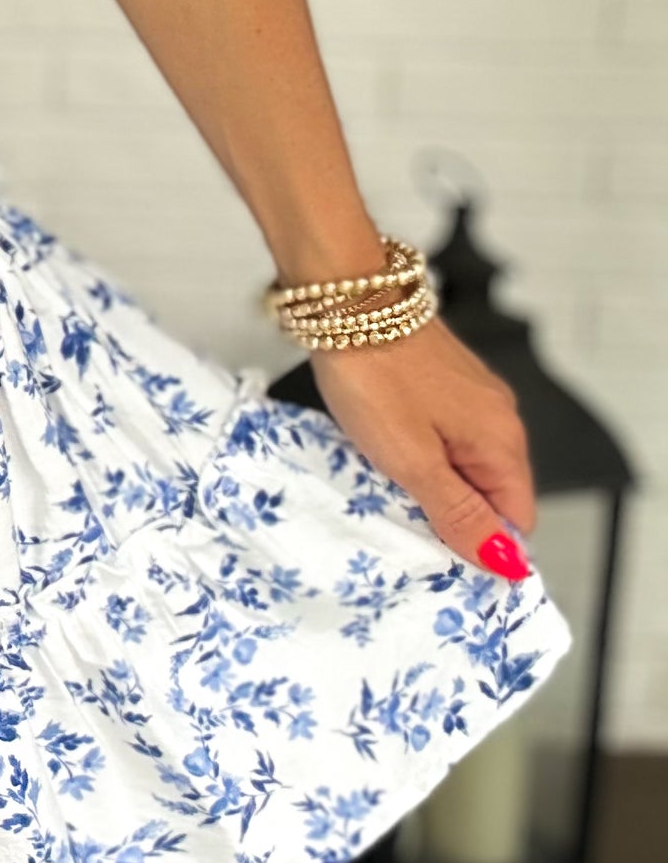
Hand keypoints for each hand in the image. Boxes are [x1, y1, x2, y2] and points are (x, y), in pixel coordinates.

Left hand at [309, 323, 534, 577]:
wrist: (345, 300)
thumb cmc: (375, 377)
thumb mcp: (413, 461)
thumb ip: (459, 513)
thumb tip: (507, 562)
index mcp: (502, 442)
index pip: (516, 519)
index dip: (483, 545)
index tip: (438, 556)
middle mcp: (498, 418)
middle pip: (490, 493)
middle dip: (451, 515)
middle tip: (401, 520)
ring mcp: (471, 397)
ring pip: (462, 464)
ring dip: (429, 483)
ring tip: (384, 484)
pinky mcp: (442, 382)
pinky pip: (441, 436)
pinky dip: (416, 452)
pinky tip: (381, 451)